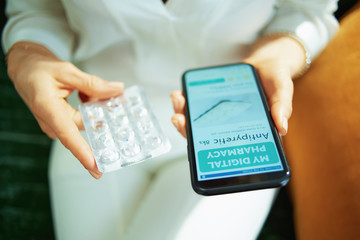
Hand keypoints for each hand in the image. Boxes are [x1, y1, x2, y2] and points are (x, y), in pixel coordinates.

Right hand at [6, 41, 123, 178]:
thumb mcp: (67, 71)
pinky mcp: (60, 122)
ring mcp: (55, 124)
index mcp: (48, 108)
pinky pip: (82, 120)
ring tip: (91, 92)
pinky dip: (89, 107)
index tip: (96, 167)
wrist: (24, 67)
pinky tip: (85, 94)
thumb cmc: (39, 69)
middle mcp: (50, 121)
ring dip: (93, 108)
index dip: (83, 153)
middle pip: (83, 128)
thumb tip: (117, 89)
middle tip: (115, 104)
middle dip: (101, 118)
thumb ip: (92, 83)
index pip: (68, 135)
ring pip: (85, 122)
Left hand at [171, 35, 306, 136]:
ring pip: (197, 120)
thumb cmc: (275, 79)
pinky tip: (180, 93)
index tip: (195, 143)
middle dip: (188, 128)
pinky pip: (197, 104)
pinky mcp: (213, 100)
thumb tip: (282, 128)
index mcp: (246, 129)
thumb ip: (281, 106)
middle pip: (205, 134)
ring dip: (183, 113)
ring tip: (177, 100)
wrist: (267, 63)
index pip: (226, 144)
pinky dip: (187, 101)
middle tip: (178, 119)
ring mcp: (219, 113)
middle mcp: (229, 124)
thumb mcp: (282, 89)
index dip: (209, 147)